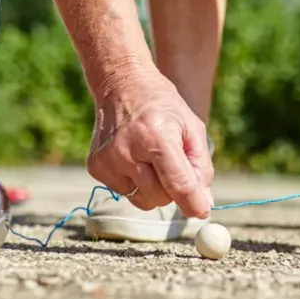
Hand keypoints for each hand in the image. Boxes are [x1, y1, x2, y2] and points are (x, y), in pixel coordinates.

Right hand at [87, 61, 213, 218]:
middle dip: (174, 191)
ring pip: (143, 200)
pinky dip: (136, 183)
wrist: (122, 85)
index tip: (202, 213)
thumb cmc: (163, 106)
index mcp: (156, 137)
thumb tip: (204, 204)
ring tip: (153, 160)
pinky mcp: (95, 167)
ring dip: (155, 189)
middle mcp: (127, 150)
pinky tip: (135, 158)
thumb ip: (200, 167)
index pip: (178, 183)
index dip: (193, 203)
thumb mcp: (192, 127)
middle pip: (161, 197)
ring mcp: (108, 160)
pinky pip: (125, 193)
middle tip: (175, 167)